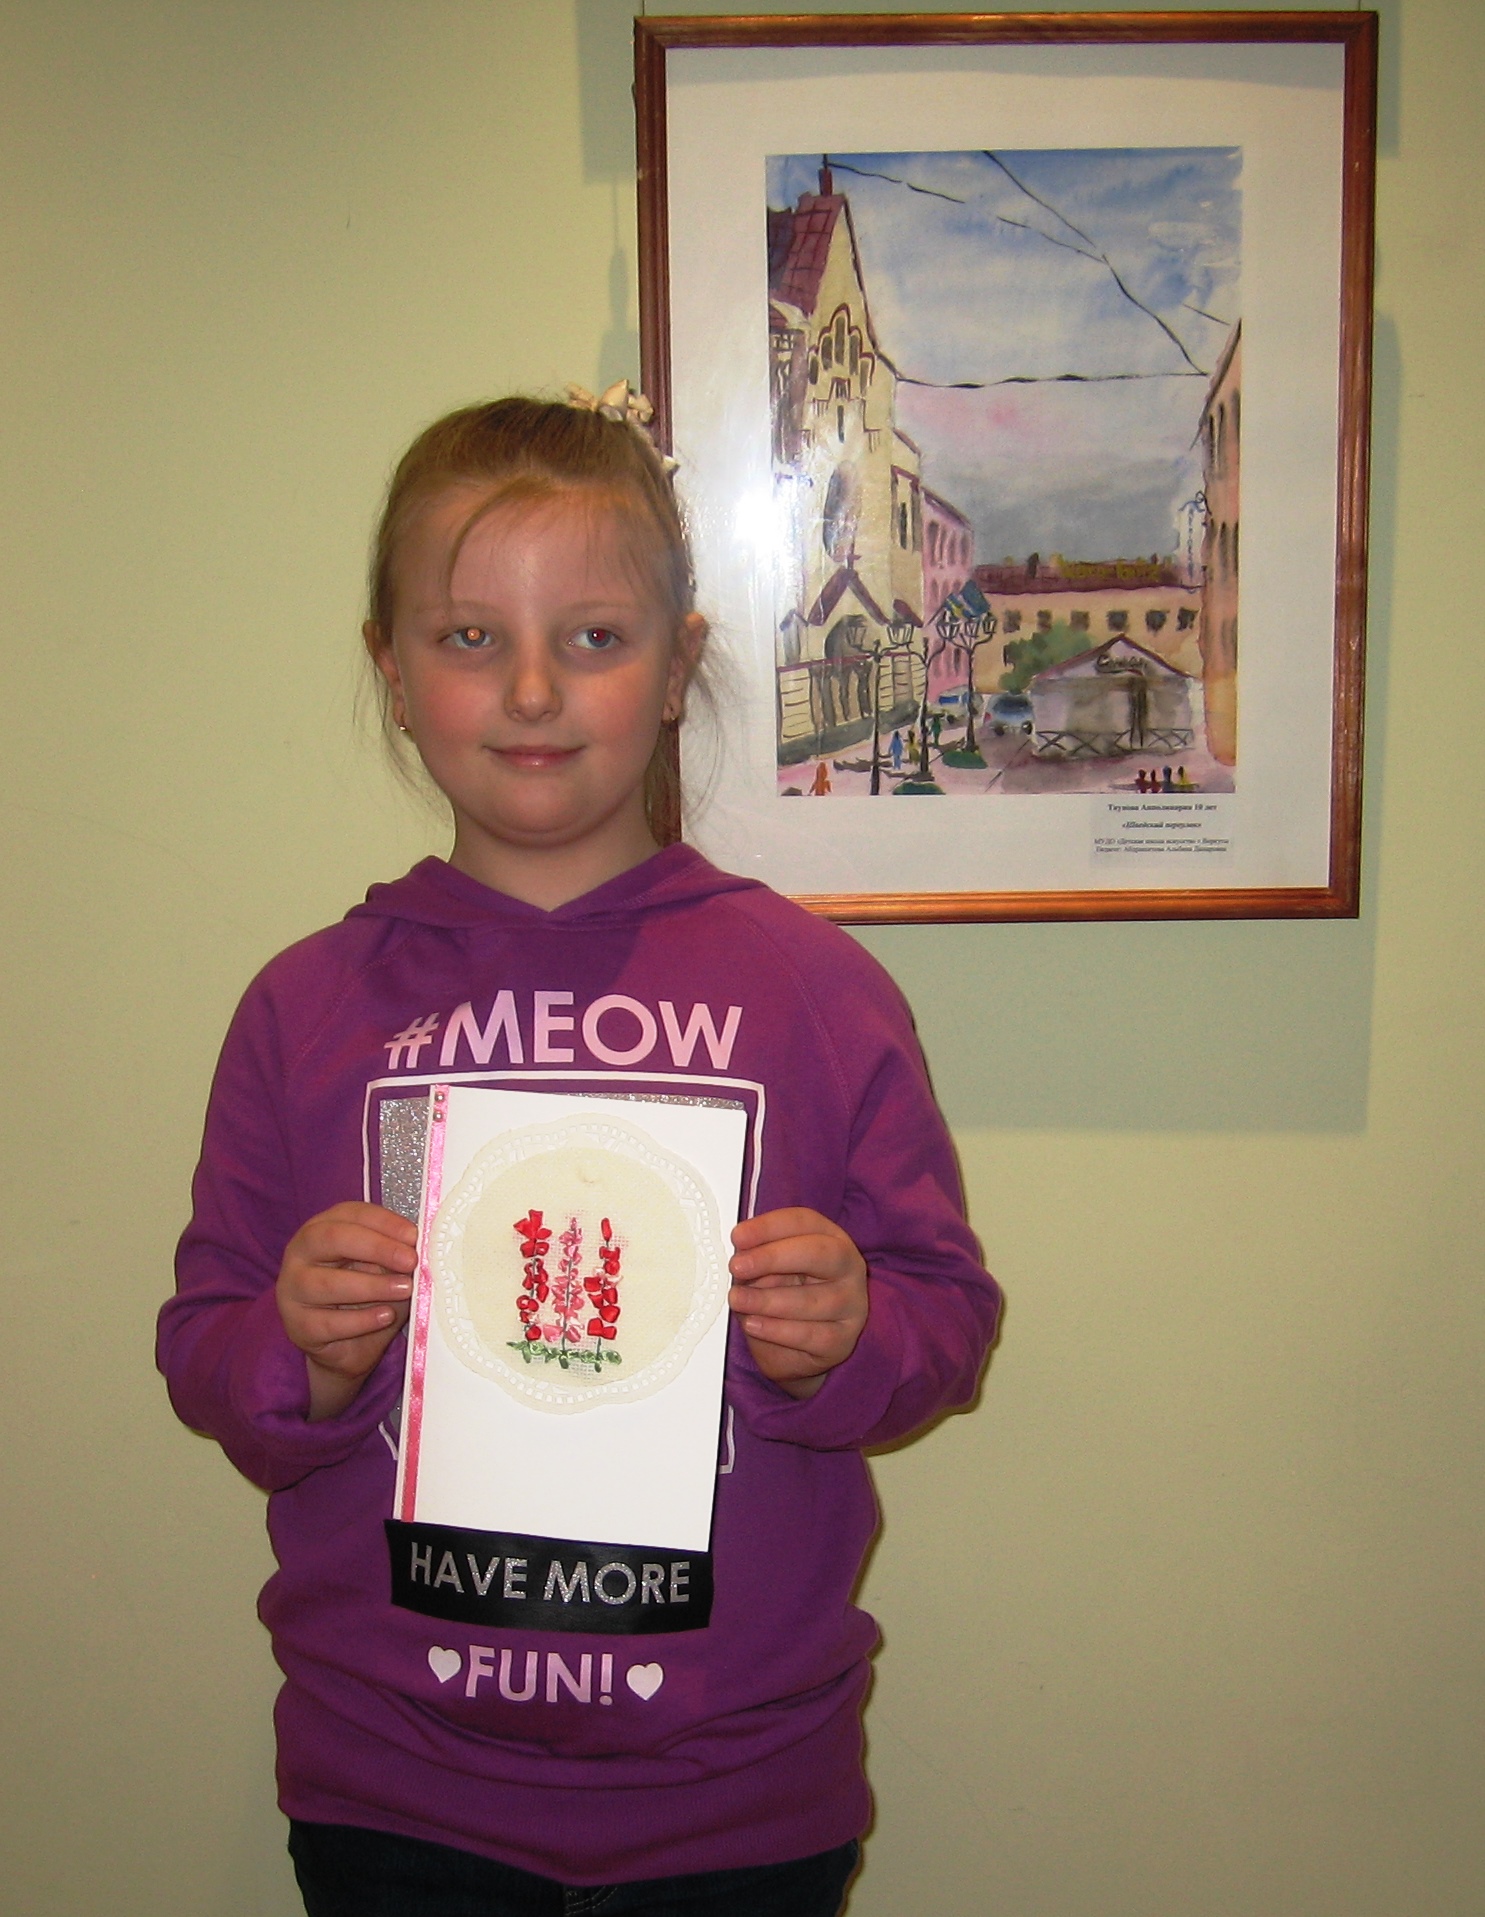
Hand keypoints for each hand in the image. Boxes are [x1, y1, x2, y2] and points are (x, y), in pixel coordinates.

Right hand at [276, 1202, 417, 1421]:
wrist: (348, 1348)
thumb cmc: (368, 1298)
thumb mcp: (385, 1269)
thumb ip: (395, 1255)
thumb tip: (419, 1247)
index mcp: (322, 1228)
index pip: (349, 1213)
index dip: (383, 1222)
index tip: (414, 1236)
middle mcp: (300, 1254)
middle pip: (332, 1238)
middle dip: (376, 1247)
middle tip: (410, 1260)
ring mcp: (292, 1290)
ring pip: (327, 1283)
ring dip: (372, 1286)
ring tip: (405, 1290)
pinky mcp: (298, 1327)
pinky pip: (328, 1322)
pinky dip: (362, 1320)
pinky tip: (385, 1316)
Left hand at [728, 1208, 867, 1398]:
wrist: (795, 1350)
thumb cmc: (783, 1297)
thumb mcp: (768, 1272)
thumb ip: (757, 1259)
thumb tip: (739, 1254)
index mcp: (831, 1239)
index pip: (805, 1222)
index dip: (769, 1227)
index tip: (737, 1236)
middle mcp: (848, 1268)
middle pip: (819, 1253)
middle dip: (773, 1257)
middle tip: (737, 1266)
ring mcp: (851, 1305)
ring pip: (811, 1300)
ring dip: (766, 1300)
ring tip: (737, 1300)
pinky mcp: (843, 1341)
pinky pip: (809, 1334)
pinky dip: (776, 1330)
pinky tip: (753, 1324)